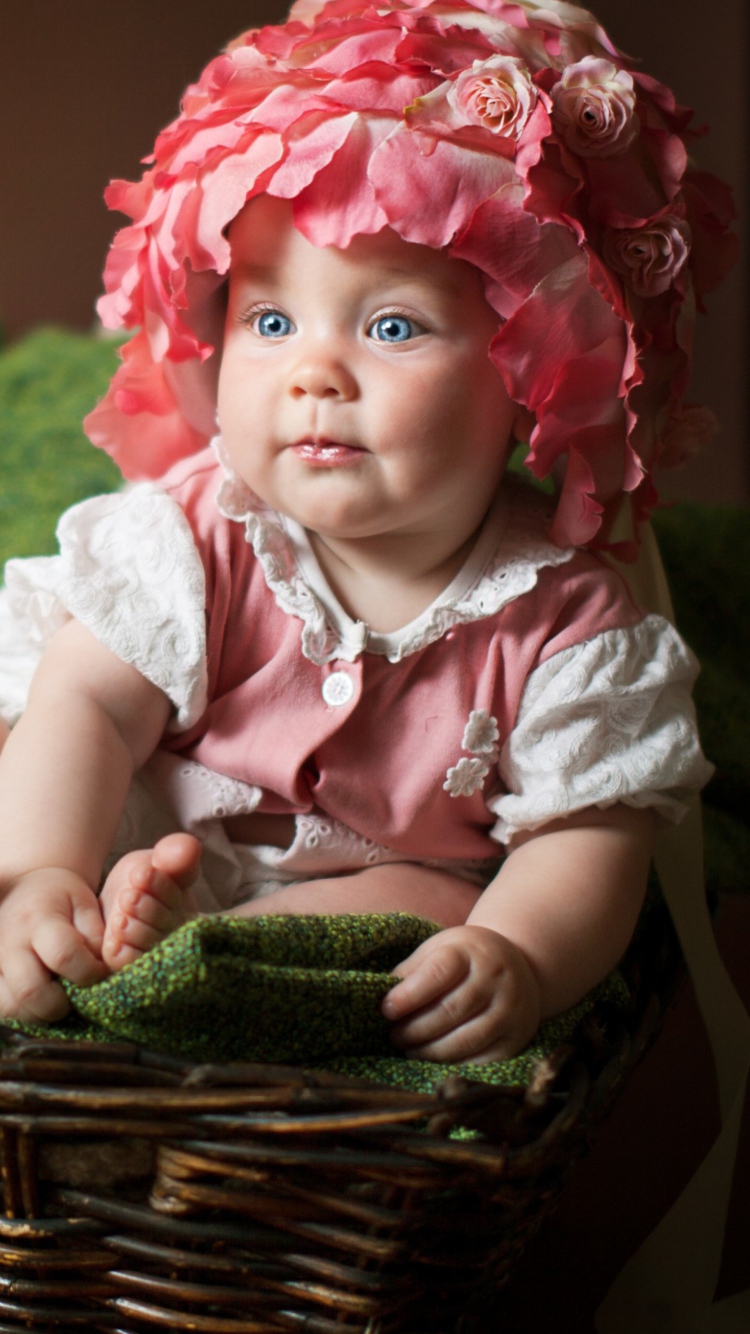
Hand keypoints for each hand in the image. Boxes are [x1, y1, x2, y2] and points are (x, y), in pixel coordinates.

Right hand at [0, 869, 107, 1022]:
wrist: (25, 890)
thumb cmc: (61, 898)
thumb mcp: (85, 904)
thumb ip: (97, 935)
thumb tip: (104, 969)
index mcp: (38, 919)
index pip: (64, 955)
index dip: (89, 972)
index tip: (100, 972)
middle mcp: (10, 942)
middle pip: (30, 989)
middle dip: (60, 1004)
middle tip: (75, 996)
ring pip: (10, 1006)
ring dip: (39, 1013)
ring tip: (56, 998)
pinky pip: (2, 1008)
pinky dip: (23, 1013)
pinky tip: (40, 1001)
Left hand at [381, 925, 540, 1062]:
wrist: (522, 967)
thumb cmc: (468, 958)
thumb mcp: (441, 949)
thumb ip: (412, 970)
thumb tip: (382, 998)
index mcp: (471, 951)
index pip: (438, 973)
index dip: (409, 995)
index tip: (386, 1010)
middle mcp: (496, 979)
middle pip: (450, 1011)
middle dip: (415, 1029)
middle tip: (393, 1036)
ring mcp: (510, 1010)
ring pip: (465, 1040)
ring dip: (429, 1051)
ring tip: (408, 1050)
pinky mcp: (516, 1039)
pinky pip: (481, 1060)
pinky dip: (453, 1065)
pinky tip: (434, 1061)